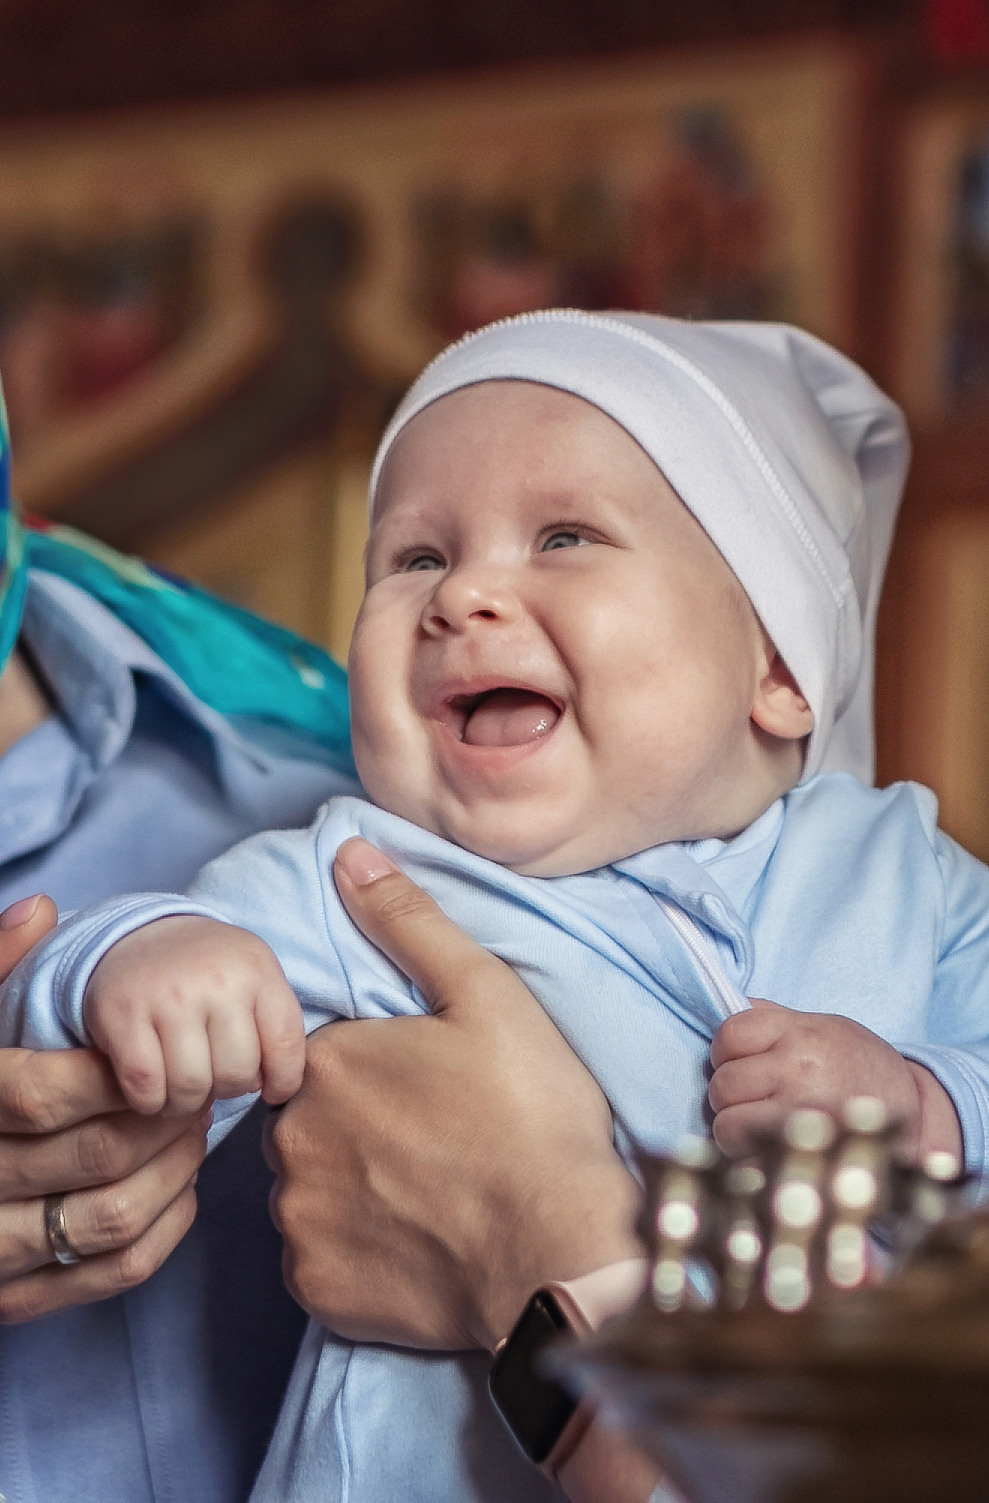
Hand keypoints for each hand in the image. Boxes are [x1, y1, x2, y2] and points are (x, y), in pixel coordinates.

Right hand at [0, 895, 209, 1322]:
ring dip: (175, 1170)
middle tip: (198, 1086)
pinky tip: (183, 1185)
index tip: (144, 1056)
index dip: (109, 1074)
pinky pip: (114, 1271)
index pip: (40, 1094)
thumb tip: (40, 909)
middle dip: (163, 1117)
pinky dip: (166, 1226)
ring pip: (111, 1218)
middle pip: (94, 1155)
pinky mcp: (19, 1298)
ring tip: (195, 1128)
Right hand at [84, 915, 305, 1113]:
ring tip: (185, 1086)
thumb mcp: (255, 976)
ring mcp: (167, 997)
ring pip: (190, 1087)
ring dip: (187, 1102)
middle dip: (228, 1089)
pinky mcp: (123, 1014)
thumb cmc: (208, 970)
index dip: (283, 1082)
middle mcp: (215, 981)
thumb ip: (275, 1024)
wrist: (141, 932)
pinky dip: (151, 1101)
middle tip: (216, 1078)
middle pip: (236, 1074)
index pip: (286, 1047)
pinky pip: (145, 1086)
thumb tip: (273, 1087)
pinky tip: (154, 1089)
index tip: (271, 1089)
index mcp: (257, 970)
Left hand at [265, 838, 641, 1352]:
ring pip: (313, 1190)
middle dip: (358, 1128)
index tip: (433, 1091)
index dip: (380, 1070)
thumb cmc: (532, 1117)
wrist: (560, 1254)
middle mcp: (290, 1139)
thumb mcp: (486, 995)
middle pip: (311, 1121)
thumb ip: (410, 921)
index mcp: (325, 1062)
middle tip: (436, 1143)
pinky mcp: (317, 1291)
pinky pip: (322, 1259)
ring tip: (430, 1195)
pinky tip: (416, 1245)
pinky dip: (357, 1253)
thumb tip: (348, 854)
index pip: (325, 1056)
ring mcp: (299, 1221)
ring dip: (353, 1190)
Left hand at [709, 998, 962, 1161]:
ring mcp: (800, 1115)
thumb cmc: (860, 1064)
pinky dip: (751, 1158)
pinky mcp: (804, 1154)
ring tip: (762, 1125)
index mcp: (800, 1033)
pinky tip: (770, 1149)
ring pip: (726, 1125)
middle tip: (755, 1098)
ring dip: (736, 1129)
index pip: (729, 1035)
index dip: (728, 1052)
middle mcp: (799, 1071)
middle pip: (722, 1085)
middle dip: (730, 1095)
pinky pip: (748, 1159)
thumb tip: (722, 1008)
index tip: (744, 1062)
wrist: (914, 1112)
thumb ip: (772, 1019)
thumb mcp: (822, 1026)